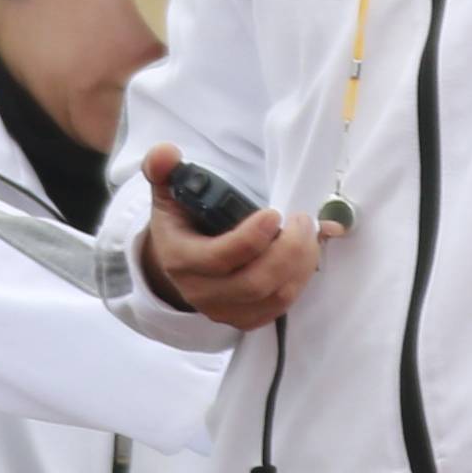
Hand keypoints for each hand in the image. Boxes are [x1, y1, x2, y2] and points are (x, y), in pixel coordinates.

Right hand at [133, 147, 330, 329]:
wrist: (178, 260)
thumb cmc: (181, 221)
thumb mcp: (168, 191)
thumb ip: (163, 168)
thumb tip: (167, 154)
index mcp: (181, 259)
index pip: (219, 258)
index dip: (252, 238)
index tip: (274, 214)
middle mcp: (201, 292)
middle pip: (254, 283)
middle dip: (288, 251)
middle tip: (303, 220)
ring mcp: (223, 310)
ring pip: (274, 298)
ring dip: (300, 265)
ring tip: (308, 233)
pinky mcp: (244, 318)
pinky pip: (280, 308)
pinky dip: (299, 281)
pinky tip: (303, 255)